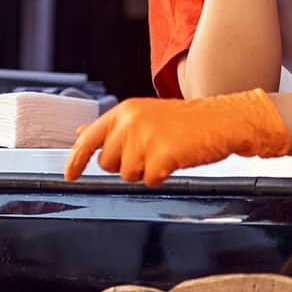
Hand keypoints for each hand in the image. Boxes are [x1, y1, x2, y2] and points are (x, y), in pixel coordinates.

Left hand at [64, 89, 290, 185]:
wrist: (222, 121)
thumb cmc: (187, 120)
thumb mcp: (144, 115)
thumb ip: (112, 127)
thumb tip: (81, 134)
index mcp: (125, 111)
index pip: (90, 138)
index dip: (76, 160)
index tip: (69, 174)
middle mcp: (131, 122)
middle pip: (108, 164)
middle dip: (126, 165)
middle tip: (150, 152)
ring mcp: (146, 138)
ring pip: (128, 175)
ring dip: (146, 171)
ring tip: (164, 153)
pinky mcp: (162, 155)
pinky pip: (149, 180)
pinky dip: (162, 176)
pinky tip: (174, 161)